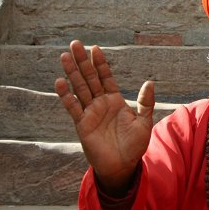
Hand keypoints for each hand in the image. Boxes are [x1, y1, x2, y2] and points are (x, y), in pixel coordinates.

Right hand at [55, 40, 153, 194]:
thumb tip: (149, 82)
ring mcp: (90, 112)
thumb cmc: (134, 145)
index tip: (95, 47)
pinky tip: (59, 82)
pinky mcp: (82, 124)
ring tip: (64, 56)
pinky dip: (65, 95)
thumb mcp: (144, 121)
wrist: (123, 166)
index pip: (106, 76)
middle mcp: (100, 103)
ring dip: (72, 72)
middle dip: (83, 61)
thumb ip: (145, 102)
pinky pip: (72, 107)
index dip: (100, 63)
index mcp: (115, 100)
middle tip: (74, 43)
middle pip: (89, 77)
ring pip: (79, 88)